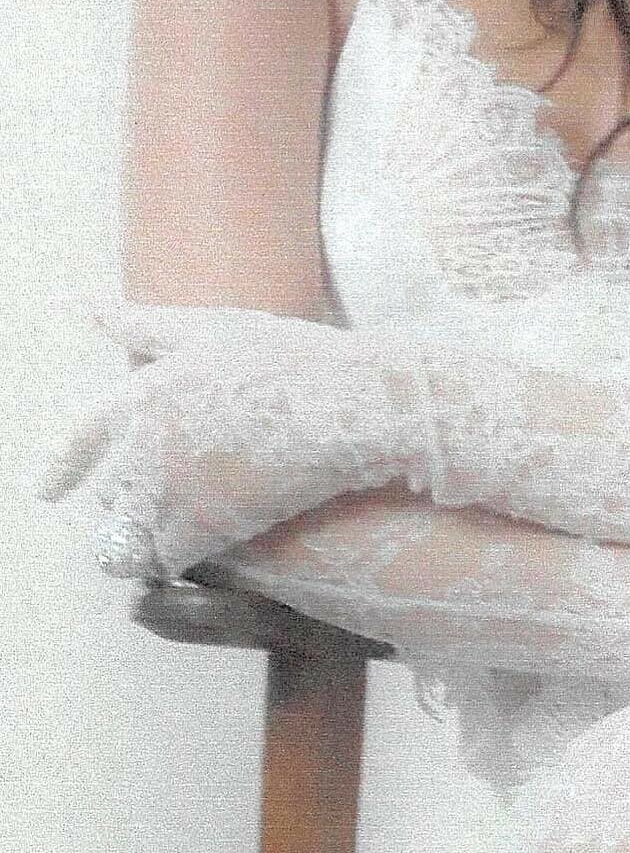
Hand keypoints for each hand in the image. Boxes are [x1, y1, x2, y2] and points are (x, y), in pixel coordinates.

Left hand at [34, 302, 433, 577]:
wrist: (348, 406)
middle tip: (175, 488)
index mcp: (141, 393)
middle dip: (131, 497)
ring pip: (132, 535)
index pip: (78, 438)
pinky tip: (219, 534)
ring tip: (194, 519)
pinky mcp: (202, 531)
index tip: (47, 489)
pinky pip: (168, 558)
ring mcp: (170, 492)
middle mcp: (143, 447)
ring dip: (151, 534)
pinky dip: (184, 553)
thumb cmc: (288, 357)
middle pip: (111, 493)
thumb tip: (85, 306)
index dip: (61, 466)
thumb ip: (144, 326)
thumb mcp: (213, 328)